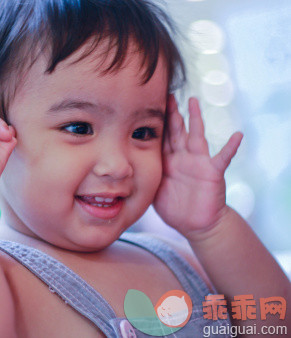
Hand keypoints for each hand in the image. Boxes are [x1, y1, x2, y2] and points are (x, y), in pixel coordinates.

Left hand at [153, 95, 242, 238]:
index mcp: (168, 161)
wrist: (195, 224)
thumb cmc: (174, 208)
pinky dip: (231, 147)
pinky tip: (237, 135)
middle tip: (166, 94)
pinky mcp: (212, 173)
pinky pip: (223, 158)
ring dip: (195, 119)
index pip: (161, 137)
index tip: (147, 104)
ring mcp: (198, 163)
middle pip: (176, 131)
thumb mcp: (154, 190)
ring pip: (196, 137)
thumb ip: (145, 176)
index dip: (156, 122)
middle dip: (171, 113)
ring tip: (193, 101)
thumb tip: (123, 169)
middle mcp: (183, 157)